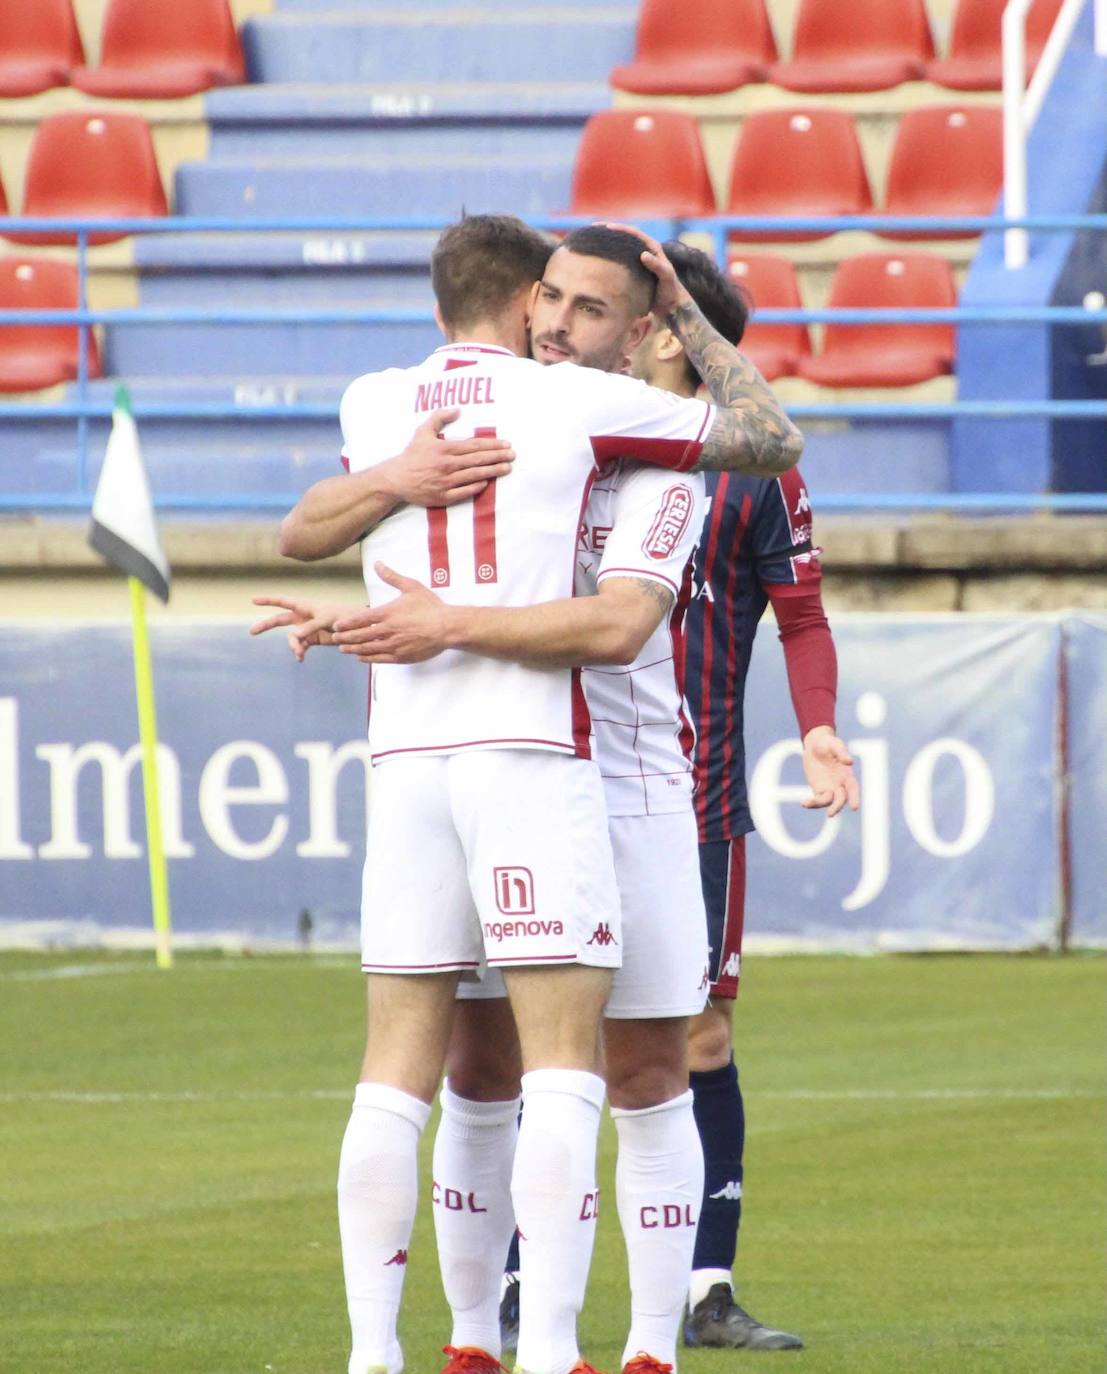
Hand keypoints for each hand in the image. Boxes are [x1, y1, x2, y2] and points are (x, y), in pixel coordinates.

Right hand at [250, 594, 351, 661]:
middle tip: (252, 631)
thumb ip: (311, 626)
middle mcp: (303, 616)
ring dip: (293, 646)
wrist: (359, 628)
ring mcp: (307, 629)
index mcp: (305, 606)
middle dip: (266, 625)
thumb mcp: (327, 619)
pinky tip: (300, 658)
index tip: (253, 600)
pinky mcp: (313, 639)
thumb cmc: (344, 616)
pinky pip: (301, 646)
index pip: (282, 601)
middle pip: (280, 620)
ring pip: (292, 638)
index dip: (268, 600)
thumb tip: (294, 636)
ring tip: (299, 654)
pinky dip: (299, 652)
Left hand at [332, 563, 454, 663]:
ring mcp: (394, 645)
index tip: (336, 626)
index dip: (346, 624)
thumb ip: (391, 576)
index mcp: (387, 613)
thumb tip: (378, 564)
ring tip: (343, 649)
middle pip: (360, 636)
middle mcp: (387, 631)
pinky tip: (360, 657)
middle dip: (345, 638)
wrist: (447, 627)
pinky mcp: (401, 656)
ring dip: (353, 649)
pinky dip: (368, 658)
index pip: (360, 619)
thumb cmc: (430, 607)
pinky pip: (380, 659)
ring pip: (367, 649)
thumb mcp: (411, 587)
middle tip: (334, 638)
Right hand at [384, 408, 513, 506]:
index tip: (506, 444)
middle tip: (513, 455)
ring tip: (507, 468)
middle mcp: (447, 465)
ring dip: (493, 471)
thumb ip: (439, 418)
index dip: (492, 445)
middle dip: (498, 457)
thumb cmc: (411, 454)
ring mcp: (446, 482)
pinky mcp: (443, 496)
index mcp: (445, 449)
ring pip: (474, 475)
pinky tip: (487, 482)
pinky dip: (476, 487)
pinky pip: (464, 492)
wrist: (396, 479)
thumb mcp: (423, 431)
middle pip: (478, 460)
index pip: (474, 446)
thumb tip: (457, 409)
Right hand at [595, 221, 692, 320]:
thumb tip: (642, 254)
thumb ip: (657, 265)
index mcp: (652, 248)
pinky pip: (620, 263)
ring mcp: (638, 262)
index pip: (634, 233)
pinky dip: (610, 260)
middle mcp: (644, 252)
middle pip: (625, 237)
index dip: (620, 228)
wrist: (671, 305)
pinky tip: (599, 262)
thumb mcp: (666, 277)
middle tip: (593, 230)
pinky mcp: (634, 272)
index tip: (606, 227)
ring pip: (621, 249)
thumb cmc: (670, 290)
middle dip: (609, 232)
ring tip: (592, 243)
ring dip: (608, 245)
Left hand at [801, 726, 859, 817]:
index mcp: (847, 774)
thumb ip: (842, 752)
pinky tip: (804, 803)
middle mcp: (840, 784)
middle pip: (841, 799)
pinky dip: (811, 803)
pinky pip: (817, 799)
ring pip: (828, 801)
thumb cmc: (828, 743)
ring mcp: (829, 788)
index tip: (854, 808)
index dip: (854, 798)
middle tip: (830, 814)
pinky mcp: (818, 789)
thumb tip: (850, 761)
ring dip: (820, 804)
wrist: (815, 744)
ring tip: (808, 803)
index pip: (853, 788)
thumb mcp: (834, 744)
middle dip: (837, 807)